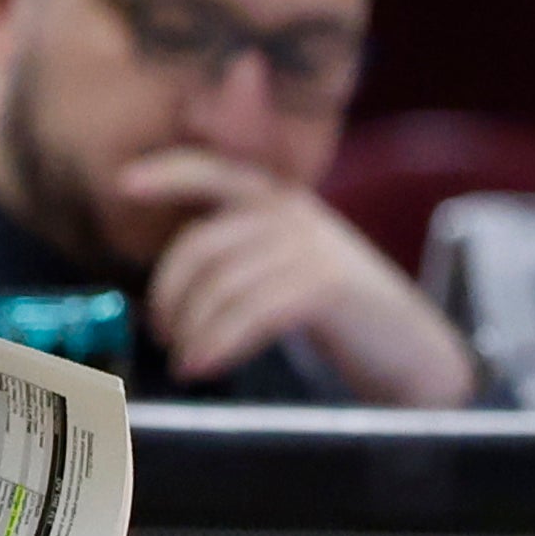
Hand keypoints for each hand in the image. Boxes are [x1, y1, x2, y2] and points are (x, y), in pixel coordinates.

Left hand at [114, 147, 478, 406]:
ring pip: (224, 283)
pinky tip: (204, 364)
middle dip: (170, 291)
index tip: (122, 184)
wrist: (412, 348)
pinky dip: (220, 341)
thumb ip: (245, 257)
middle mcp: (293, 213)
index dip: (167, 172)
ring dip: (193, 328)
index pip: (215, 171)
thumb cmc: (342, 315)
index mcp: (281, 201)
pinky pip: (252, 311)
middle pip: (203, 243)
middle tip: (161, 332)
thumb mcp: (290, 268)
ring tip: (185, 360)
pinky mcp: (327, 285)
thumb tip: (178, 284)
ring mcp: (312, 245)